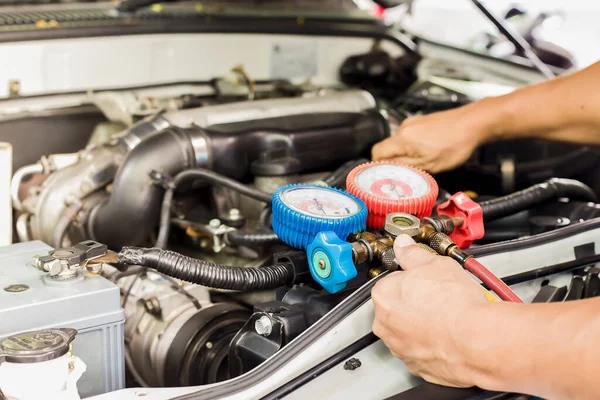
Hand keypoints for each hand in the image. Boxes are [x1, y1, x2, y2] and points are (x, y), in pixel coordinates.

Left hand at [371, 235, 488, 386]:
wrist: (477, 340)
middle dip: (414, 302)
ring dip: (421, 324)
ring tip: (447, 316)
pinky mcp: (416, 366)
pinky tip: (448, 335)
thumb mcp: (435, 264)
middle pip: (396, 307)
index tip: (425, 280)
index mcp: (383, 295)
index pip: (391, 281)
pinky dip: (431, 344)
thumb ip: (413, 254)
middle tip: (439, 297)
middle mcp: (385, 324)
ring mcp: (399, 348)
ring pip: (407, 331)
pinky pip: (420, 351)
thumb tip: (404, 245)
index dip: (411, 279)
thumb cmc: (455, 304)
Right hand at [372, 105, 489, 172]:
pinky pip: (410, 137)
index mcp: (402, 138)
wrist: (473, 123)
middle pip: (388, 148)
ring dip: (406, 153)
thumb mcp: (429, 164)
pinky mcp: (422, 121)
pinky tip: (430, 151)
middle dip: (395, 161)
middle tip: (408, 172)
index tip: (386, 174)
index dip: (379, 165)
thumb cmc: (456, 143)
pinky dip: (415, 146)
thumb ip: (405, 167)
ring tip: (423, 161)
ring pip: (400, 143)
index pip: (376, 152)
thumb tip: (390, 170)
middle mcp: (404, 128)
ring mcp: (413, 122)